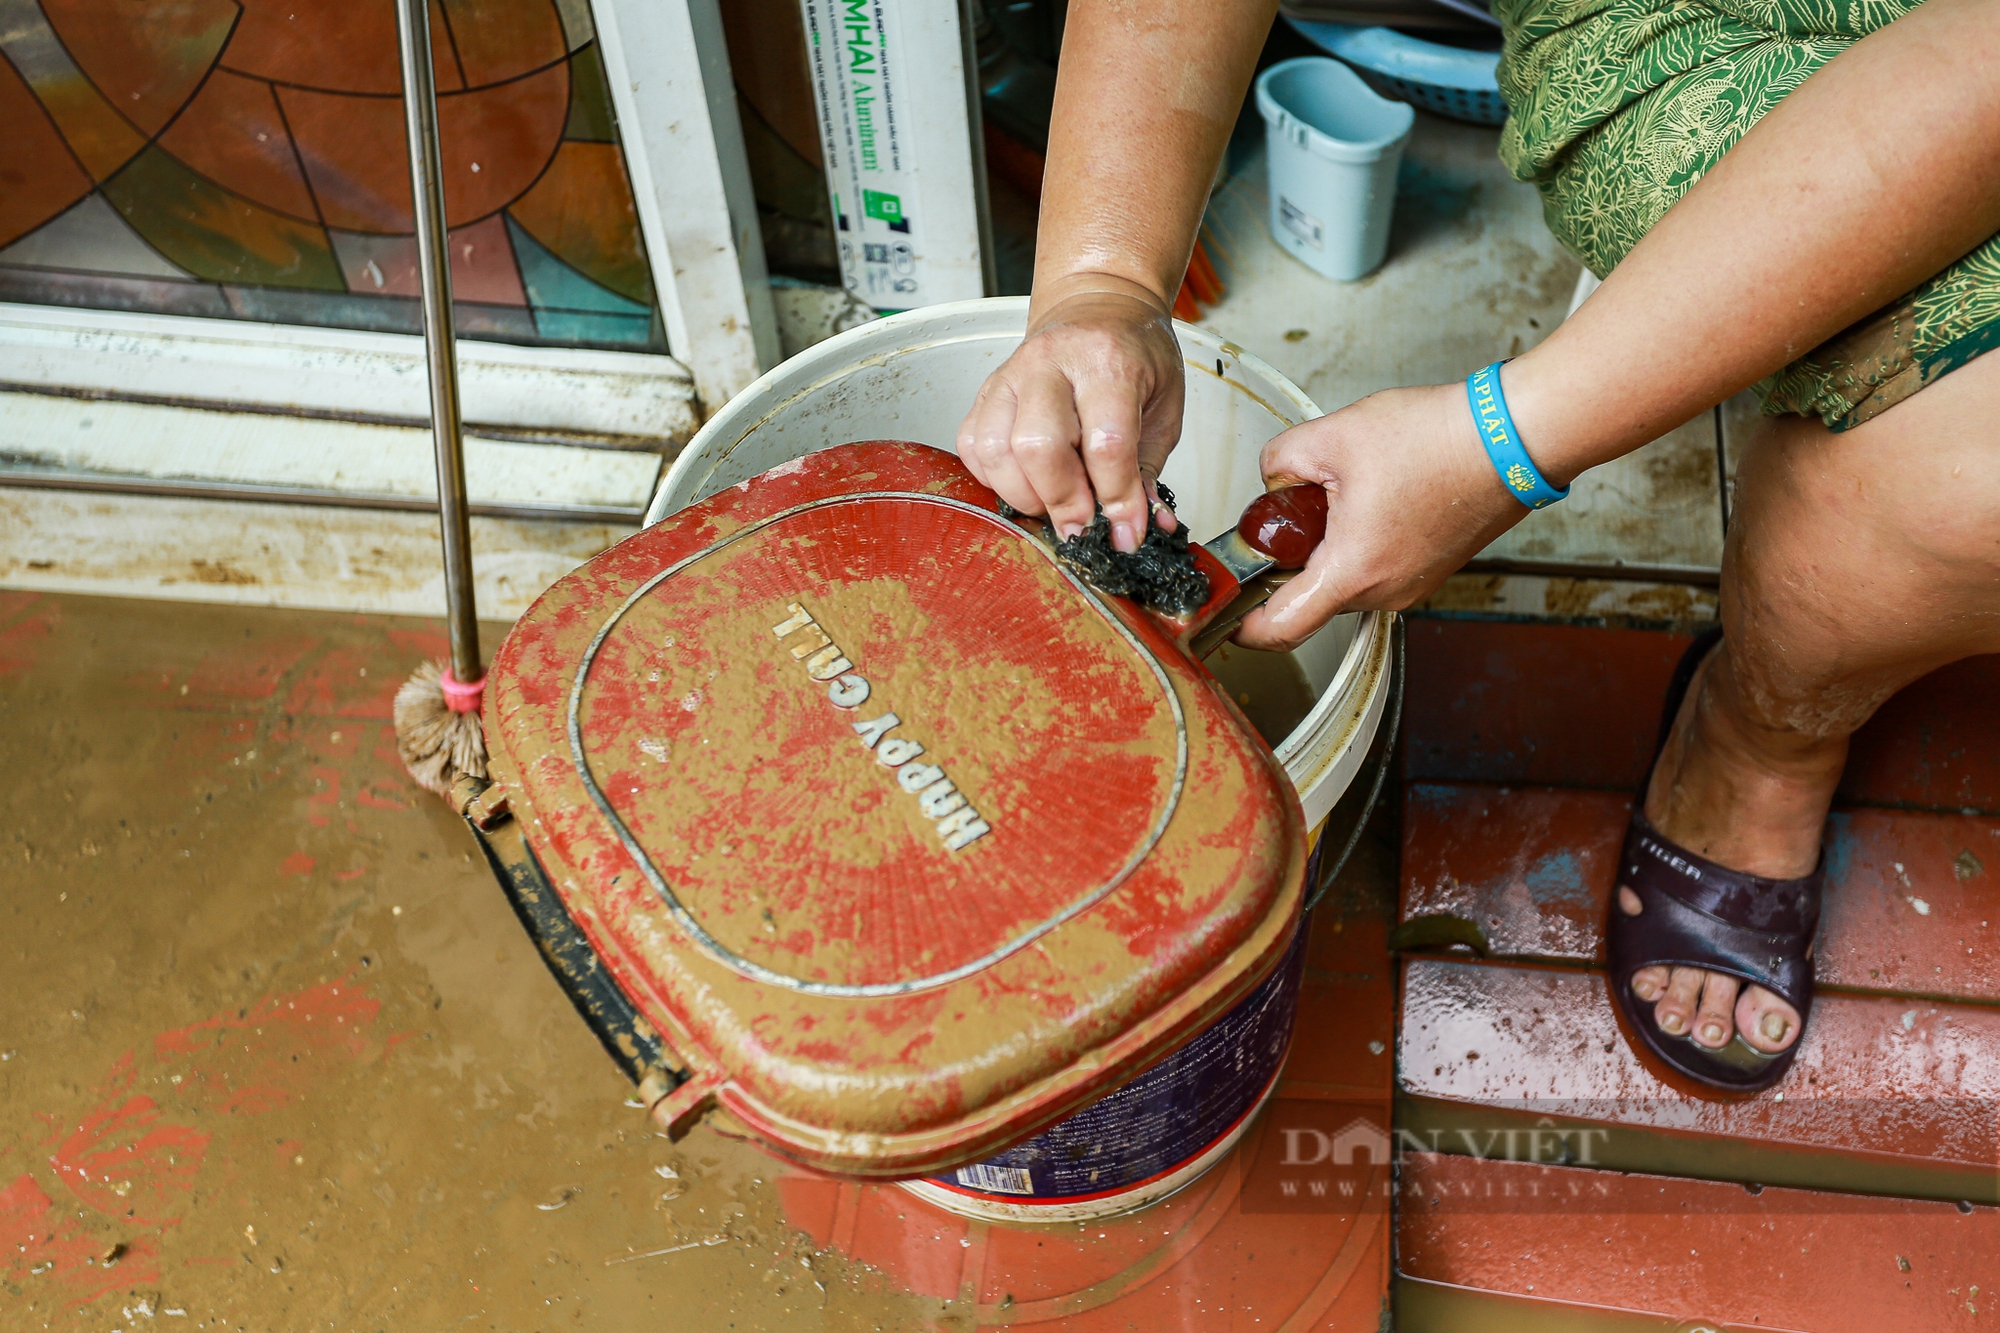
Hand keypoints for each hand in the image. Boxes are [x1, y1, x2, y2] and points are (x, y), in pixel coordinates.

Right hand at [958, 277, 1185, 552]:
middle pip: (1038, 447)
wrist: (1098, 307)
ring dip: (1023, 495)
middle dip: (1062, 502)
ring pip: (995, 450)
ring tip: (1054, 504)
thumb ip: (1147, 470)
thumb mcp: (1163, 407)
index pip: (1106, 444)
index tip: (1125, 534)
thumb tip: (1138, 529)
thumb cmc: (1134, 354)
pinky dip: (994, 478)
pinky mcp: (985, 390)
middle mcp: (1052, 364)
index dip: (1116, 500)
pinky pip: (972, 446)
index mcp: (1108, 362)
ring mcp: (1011, 375)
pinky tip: (1025, 482)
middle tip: (1082, 527)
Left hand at [1234, 382, 1530, 649]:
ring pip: (1342, 580)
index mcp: (1352, 571)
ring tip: (1344, 491)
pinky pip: (1375, 568)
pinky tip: (1374, 495)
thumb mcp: (1332, 435)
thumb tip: (1272, 483)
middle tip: (1287, 510)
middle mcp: (1384, 592)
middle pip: (1308, 597)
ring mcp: (1411, 585)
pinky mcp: (1428, 570)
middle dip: (1288, 559)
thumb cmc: (1441, 439)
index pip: (1279, 628)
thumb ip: (1279, 463)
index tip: (1222, 609)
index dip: (1241, 626)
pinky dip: (1359, 541)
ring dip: (1327, 546)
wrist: (1513, 436)